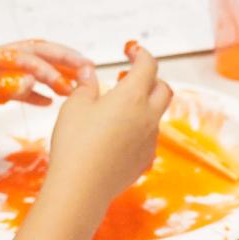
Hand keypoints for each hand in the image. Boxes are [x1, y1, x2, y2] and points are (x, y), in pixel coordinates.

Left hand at [0, 41, 95, 142]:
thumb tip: (31, 84)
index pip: (24, 57)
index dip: (47, 70)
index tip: (65, 85)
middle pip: (32, 53)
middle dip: (60, 59)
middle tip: (87, 67)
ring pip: (27, 68)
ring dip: (50, 74)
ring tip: (74, 83)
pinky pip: (16, 85)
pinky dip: (33, 91)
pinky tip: (47, 100)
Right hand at [45, 44, 170, 206]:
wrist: (81, 188)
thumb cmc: (75, 144)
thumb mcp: (75, 106)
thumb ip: (86, 85)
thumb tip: (89, 73)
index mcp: (132, 96)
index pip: (149, 66)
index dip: (142, 54)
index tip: (133, 51)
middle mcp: (148, 116)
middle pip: (163, 89)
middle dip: (151, 79)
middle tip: (130, 78)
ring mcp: (150, 140)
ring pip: (157, 114)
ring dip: (145, 105)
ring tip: (119, 108)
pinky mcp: (145, 159)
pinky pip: (149, 137)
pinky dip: (140, 128)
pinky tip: (118, 135)